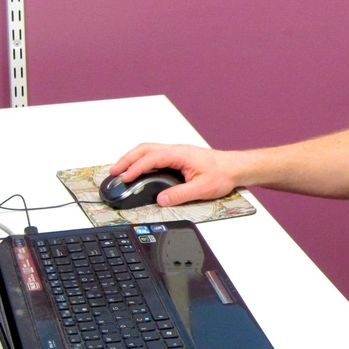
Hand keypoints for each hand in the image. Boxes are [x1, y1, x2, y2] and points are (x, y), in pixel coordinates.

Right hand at [109, 143, 235, 205]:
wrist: (234, 167)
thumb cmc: (222, 174)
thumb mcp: (202, 188)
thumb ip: (180, 194)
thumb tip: (161, 199)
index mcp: (180, 154)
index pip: (151, 158)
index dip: (135, 168)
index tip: (124, 178)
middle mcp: (176, 150)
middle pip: (144, 149)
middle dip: (126, 160)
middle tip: (113, 172)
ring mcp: (176, 152)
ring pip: (148, 150)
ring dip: (132, 158)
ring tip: (120, 171)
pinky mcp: (177, 156)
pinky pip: (154, 154)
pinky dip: (141, 159)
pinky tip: (138, 169)